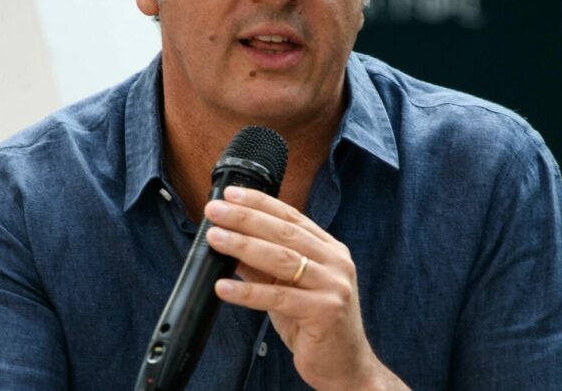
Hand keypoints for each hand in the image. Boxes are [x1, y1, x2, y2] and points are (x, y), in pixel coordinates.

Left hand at [204, 186, 408, 390]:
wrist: (346, 366)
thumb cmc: (314, 324)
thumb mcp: (287, 287)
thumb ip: (263, 265)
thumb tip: (229, 241)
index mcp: (329, 249)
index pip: (291, 216)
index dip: (260, 203)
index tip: (232, 194)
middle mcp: (335, 261)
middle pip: (284, 232)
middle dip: (246, 218)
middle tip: (215, 210)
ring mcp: (334, 285)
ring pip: (281, 259)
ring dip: (243, 246)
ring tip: (214, 238)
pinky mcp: (326, 311)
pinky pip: (278, 298)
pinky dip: (247, 291)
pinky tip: (223, 286)